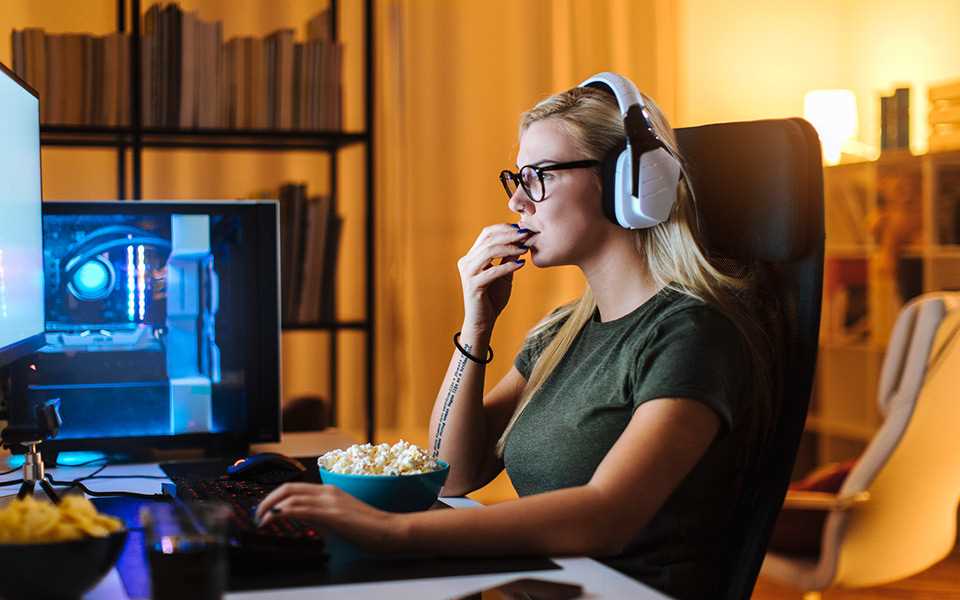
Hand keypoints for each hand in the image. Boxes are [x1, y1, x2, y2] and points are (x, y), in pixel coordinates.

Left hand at [255, 483, 404, 552]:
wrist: (391, 531)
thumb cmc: (370, 531)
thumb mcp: (341, 521)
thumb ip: (323, 519)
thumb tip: (306, 524)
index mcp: (330, 492)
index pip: (295, 488)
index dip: (276, 497)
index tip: (265, 511)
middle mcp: (328, 492)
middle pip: (288, 488)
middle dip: (267, 500)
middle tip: (257, 516)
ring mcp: (330, 501)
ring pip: (291, 496)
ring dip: (270, 507)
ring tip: (261, 521)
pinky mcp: (332, 514)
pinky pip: (300, 508)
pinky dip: (282, 512)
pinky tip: (274, 519)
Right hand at [458, 224, 531, 331]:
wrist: (483, 321)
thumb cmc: (493, 298)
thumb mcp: (504, 274)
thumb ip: (508, 257)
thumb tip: (521, 239)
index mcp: (472, 256)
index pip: (486, 234)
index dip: (504, 228)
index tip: (522, 229)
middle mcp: (466, 262)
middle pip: (488, 240)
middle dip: (509, 235)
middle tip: (526, 235)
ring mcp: (468, 273)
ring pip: (489, 252)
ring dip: (510, 248)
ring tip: (525, 249)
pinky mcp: (473, 285)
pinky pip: (492, 271)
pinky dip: (508, 266)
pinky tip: (521, 264)